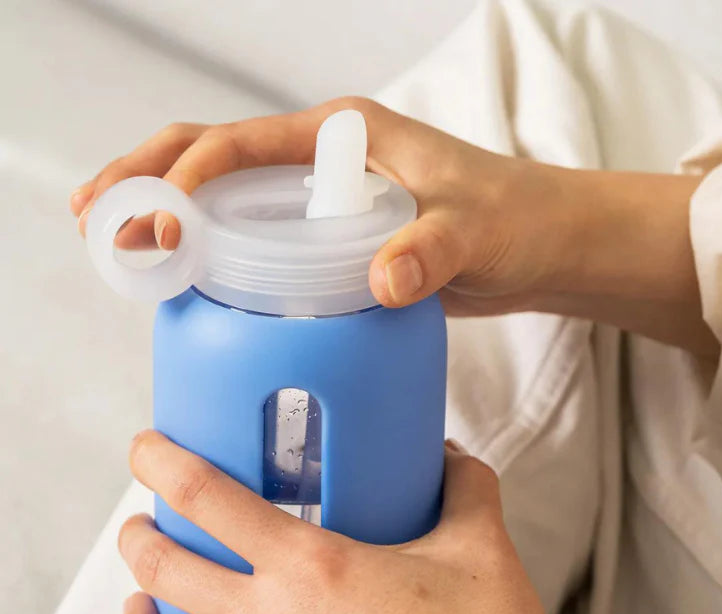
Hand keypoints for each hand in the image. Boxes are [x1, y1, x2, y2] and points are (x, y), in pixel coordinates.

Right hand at [71, 96, 716, 352]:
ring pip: (228, 201)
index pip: (240, 143)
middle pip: (212, 160)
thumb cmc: (515, 219)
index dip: (185, 174)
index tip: (155, 219)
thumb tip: (383, 280)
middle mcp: (324, 163)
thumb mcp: (476, 230)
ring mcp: (324, 203)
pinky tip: (191, 283)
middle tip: (97, 218)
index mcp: (343, 137)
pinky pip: (259, 242)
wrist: (540, 246)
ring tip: (122, 250)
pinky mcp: (333, 242)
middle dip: (147, 181)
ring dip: (171, 218)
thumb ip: (432, 251)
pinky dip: (216, 256)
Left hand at [119, 431, 571, 613]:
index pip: (209, 500)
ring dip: (141, 589)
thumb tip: (445, 452)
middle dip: (139, 528)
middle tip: (146, 501)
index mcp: (315, 567)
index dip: (164, 463)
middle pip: (167, 565)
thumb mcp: (478, 540)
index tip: (148, 446)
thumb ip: (461, 481)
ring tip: (145, 562)